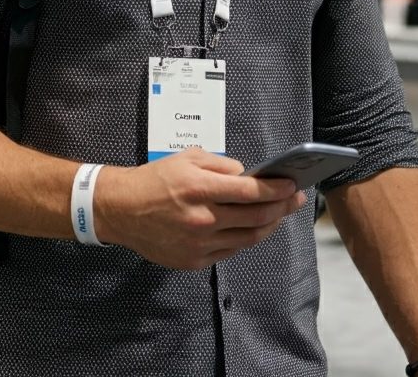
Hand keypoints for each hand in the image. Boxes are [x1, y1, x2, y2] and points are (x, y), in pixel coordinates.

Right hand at [93, 147, 305, 269]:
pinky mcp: (194, 261)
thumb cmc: (155, 179)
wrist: (122, 210)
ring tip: (278, 214)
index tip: (292, 184)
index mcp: (200, 188)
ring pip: (248, 238)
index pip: (250, 191)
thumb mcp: (188, 157)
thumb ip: (221, 164)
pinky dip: (245, 239)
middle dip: (281, 207)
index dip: (276, 189)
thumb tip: (246, 175)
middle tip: (295, 199)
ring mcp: (199, 244)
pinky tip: (252, 228)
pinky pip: (230, 251)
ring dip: (268, 225)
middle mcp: (202, 219)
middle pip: (255, 217)